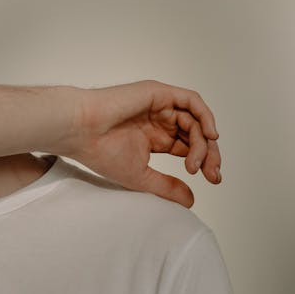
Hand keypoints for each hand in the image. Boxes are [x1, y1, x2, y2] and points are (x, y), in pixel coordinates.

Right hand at [68, 80, 221, 207]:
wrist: (81, 130)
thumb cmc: (101, 151)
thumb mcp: (142, 176)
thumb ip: (167, 186)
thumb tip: (192, 200)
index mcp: (155, 137)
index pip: (188, 146)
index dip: (204, 161)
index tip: (212, 180)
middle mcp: (160, 120)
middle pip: (197, 134)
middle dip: (210, 154)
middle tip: (213, 174)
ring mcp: (160, 105)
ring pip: (196, 120)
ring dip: (204, 142)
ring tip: (197, 163)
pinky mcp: (158, 93)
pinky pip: (191, 100)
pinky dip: (205, 116)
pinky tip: (209, 135)